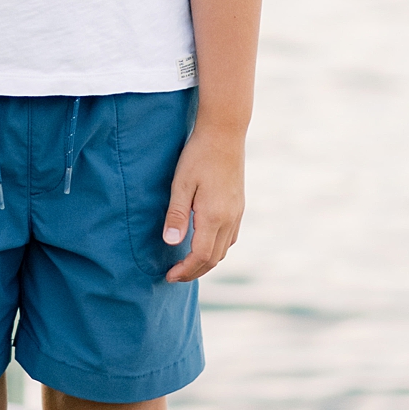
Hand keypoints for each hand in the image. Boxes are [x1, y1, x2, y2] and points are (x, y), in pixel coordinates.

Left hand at [161, 127, 244, 280]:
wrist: (225, 133)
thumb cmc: (198, 155)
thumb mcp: (181, 183)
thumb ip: (176, 215)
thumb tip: (170, 243)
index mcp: (214, 216)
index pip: (201, 256)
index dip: (185, 270)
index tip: (169, 275)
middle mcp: (230, 218)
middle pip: (214, 258)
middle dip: (194, 271)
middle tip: (174, 275)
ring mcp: (237, 213)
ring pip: (224, 249)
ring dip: (206, 262)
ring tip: (187, 264)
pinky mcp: (239, 206)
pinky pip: (230, 237)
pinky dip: (217, 249)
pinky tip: (204, 244)